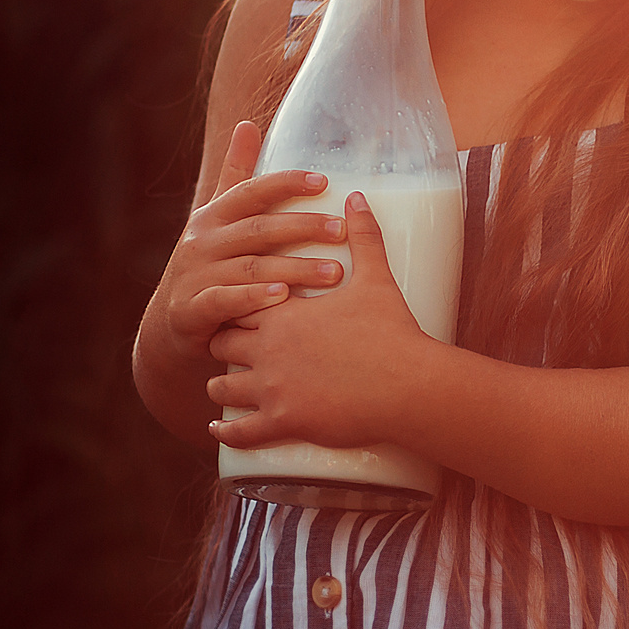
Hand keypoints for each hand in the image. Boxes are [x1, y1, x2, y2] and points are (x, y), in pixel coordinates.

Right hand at [146, 120, 349, 364]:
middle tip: (342, 229)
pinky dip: (254, 298)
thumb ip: (236, 176)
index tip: (324, 181)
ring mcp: (195, 275)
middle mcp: (202, 241)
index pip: (251, 191)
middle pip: (258, 229)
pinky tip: (283, 296)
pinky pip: (225, 301)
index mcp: (213, 216)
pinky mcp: (192, 310)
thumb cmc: (209, 266)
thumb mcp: (218, 220)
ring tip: (335, 272)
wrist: (170, 327)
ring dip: (295, 268)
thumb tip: (247, 123)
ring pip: (250, 267)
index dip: (286, 183)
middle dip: (303, 227)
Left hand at [206, 192, 433, 450]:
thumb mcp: (377, 279)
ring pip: (223, 388)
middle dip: (223, 345)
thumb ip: (364, 236)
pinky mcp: (282, 422)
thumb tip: (358, 196)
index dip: (236, 307)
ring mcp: (272, 388)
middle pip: (221, 344)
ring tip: (224, 388)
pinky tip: (219, 429)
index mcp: (284, 313)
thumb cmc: (394, 332)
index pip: (239, 304)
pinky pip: (240, 431)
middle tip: (229, 347)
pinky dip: (227, 431)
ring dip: (222, 388)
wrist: (409, 385)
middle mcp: (268, 348)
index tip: (237, 309)